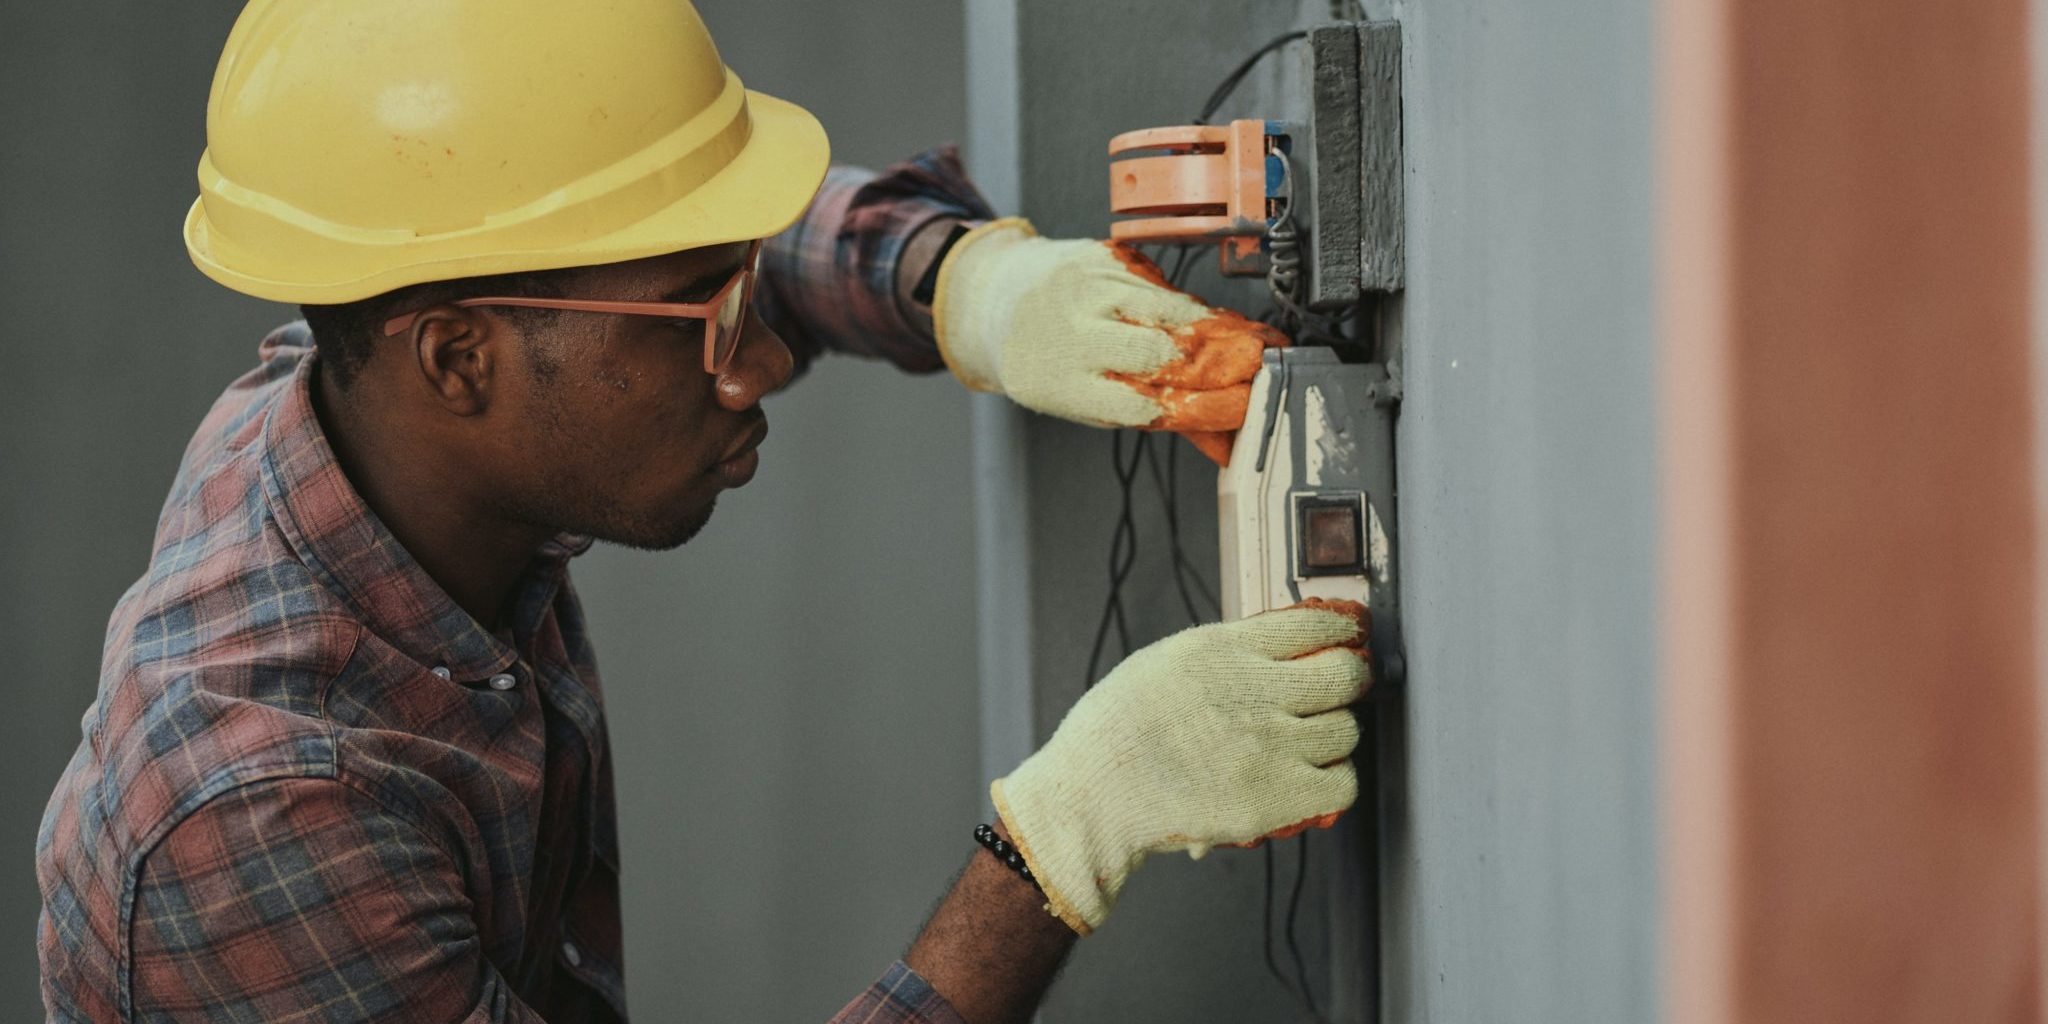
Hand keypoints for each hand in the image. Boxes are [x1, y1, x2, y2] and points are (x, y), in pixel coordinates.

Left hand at [931, 218, 1287, 464]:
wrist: (998, 296)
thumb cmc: (1048, 362)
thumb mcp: (1087, 402)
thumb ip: (1155, 416)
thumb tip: (1223, 442)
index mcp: (1065, 386)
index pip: (1146, 404)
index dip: (1203, 408)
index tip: (1244, 408)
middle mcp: (1072, 333)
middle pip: (1164, 353)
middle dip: (1222, 364)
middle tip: (1264, 370)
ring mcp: (1088, 289)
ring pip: (1172, 312)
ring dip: (1222, 331)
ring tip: (1256, 345)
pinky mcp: (1105, 257)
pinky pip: (1164, 284)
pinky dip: (1194, 306)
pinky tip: (1217, 319)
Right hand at [991, 600, 1368, 934]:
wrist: (1093, 795)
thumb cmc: (1116, 731)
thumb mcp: (1165, 661)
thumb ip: (1224, 653)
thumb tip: (1280, 647)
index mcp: (1223, 650)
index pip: (1314, 623)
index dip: (1341, 629)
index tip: (1347, 636)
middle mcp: (1254, 691)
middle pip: (1345, 675)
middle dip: (1347, 681)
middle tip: (1337, 691)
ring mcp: (1270, 746)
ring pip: (1346, 731)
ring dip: (1333, 736)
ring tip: (1307, 743)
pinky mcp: (1276, 798)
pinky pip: (1342, 784)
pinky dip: (1333, 782)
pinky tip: (1310, 779)